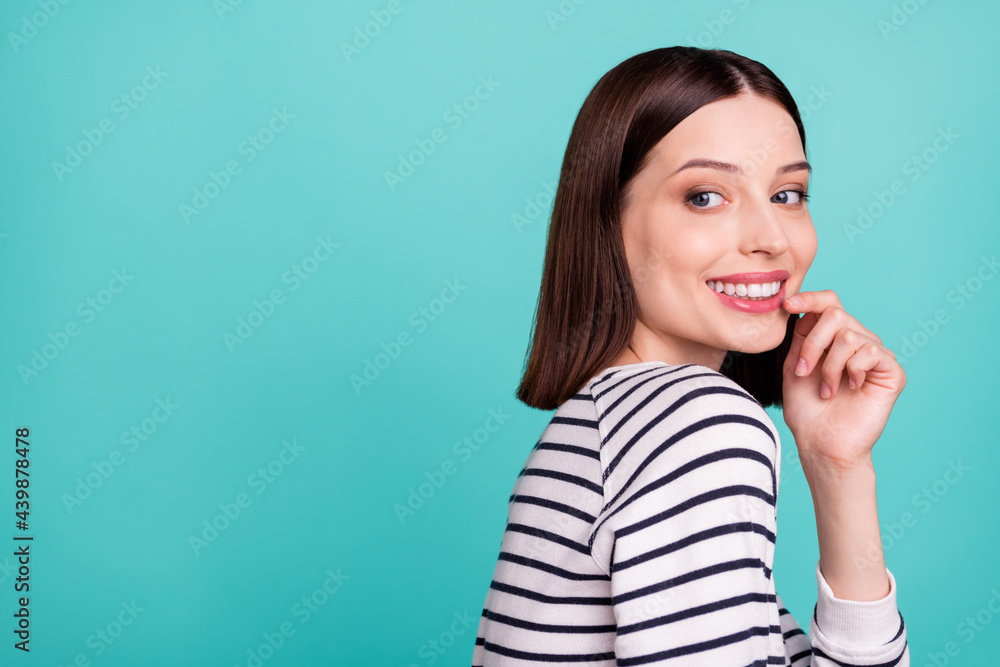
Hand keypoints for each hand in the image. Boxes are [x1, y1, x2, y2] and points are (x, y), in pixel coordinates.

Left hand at [780, 290, 905, 473]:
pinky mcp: (892, 371)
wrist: (821, 443)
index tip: (786, 305)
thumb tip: (801, 305)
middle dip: (812, 344)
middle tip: (803, 372)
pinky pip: (871, 351)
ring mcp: (877, 355)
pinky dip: (852, 370)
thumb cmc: (806, 409)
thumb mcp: (794, 364)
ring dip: (829, 366)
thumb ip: (801, 334)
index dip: (809, 298)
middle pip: (836, 315)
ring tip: (826, 390)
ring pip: (849, 335)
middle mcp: (858, 341)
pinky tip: (851, 388)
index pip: (829, 302)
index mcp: (834, 338)